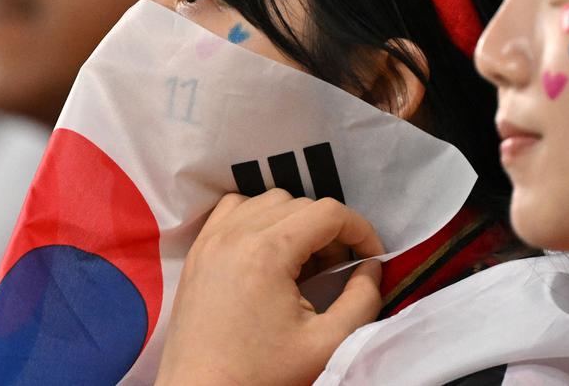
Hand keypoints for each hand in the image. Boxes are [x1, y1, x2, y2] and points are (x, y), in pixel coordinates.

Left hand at [155, 190, 383, 385]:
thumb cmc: (263, 375)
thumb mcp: (328, 345)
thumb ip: (363, 300)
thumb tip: (371, 267)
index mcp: (267, 252)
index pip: (328, 213)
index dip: (360, 231)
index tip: (372, 260)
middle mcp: (235, 234)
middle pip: (300, 203)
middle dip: (329, 232)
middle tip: (337, 272)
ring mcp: (210, 240)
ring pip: (267, 201)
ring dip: (294, 222)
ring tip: (303, 264)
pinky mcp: (197, 252)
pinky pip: (233, 209)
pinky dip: (257, 218)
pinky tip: (267, 253)